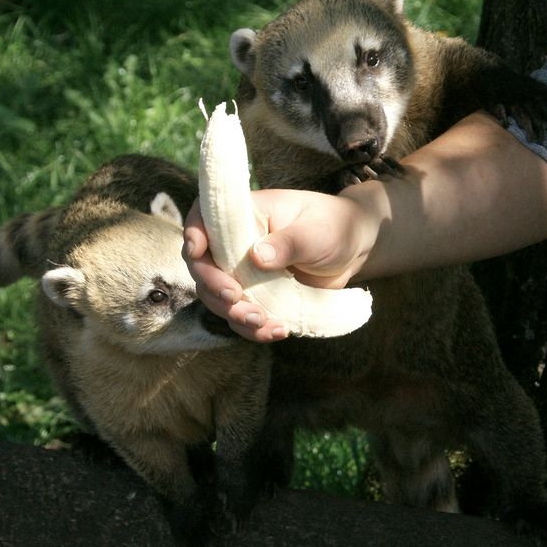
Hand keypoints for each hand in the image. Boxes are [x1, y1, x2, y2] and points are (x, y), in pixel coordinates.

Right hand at [182, 188, 379, 341]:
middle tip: (236, 299)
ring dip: (232, 314)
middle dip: (213, 287)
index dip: (193, 234)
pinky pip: (242, 318)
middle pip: (202, 266)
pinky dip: (253, 330)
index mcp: (244, 215)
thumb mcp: (315, 230)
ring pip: (218, 298)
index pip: (204, 218)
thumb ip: (288, 241)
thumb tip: (257, 256)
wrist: (353, 251)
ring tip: (261, 321)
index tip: (197, 252)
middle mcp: (236, 244)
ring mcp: (244, 273)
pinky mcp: (257, 297)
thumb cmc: (333, 226)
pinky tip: (277, 332)